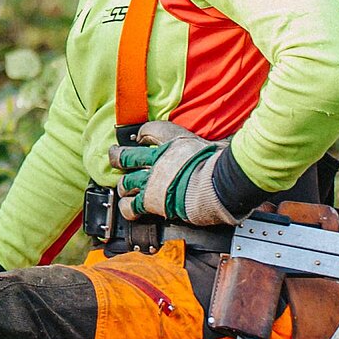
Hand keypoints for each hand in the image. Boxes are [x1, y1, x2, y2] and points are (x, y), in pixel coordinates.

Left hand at [117, 119, 237, 226]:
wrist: (217, 182)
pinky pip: (131, 206)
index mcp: (172, 141)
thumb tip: (224, 145)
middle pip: (126, 155)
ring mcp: (151, 180)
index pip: (148, 130)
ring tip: (125, 188)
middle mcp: (157, 159)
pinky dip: (128, 208)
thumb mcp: (214, 144)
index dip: (142, 134)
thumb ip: (210, 146)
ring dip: (124, 186)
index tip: (140, 137)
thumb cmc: (220, 163)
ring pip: (125, 182)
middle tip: (115, 157)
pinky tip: (129, 208)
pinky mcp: (151, 201)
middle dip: (117, 156)